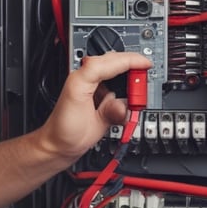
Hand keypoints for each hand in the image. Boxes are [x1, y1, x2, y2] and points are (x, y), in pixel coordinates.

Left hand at [37, 51, 151, 163]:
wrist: (60, 147)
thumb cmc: (63, 125)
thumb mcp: (77, 94)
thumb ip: (97, 82)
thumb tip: (122, 96)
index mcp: (84, 75)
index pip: (112, 60)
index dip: (131, 60)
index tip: (147, 64)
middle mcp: (92, 81)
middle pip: (120, 66)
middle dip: (133, 73)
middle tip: (140, 86)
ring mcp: (98, 92)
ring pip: (123, 81)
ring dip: (130, 88)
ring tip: (132, 100)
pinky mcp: (102, 104)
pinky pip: (120, 97)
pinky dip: (126, 102)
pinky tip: (122, 111)